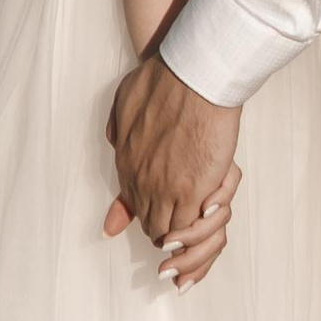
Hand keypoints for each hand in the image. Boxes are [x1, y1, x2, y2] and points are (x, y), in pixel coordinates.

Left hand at [105, 50, 242, 289]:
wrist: (193, 78)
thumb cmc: (163, 81)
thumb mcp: (125, 100)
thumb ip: (117, 124)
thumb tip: (112, 141)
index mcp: (125, 163)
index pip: (133, 203)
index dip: (150, 216)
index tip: (163, 224)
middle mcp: (141, 182)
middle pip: (150, 226)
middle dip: (166, 236)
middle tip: (180, 243)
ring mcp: (166, 190)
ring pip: (169, 234)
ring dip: (184, 240)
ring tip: (195, 240)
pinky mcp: (193, 194)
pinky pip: (192, 229)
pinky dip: (200, 231)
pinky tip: (209, 221)